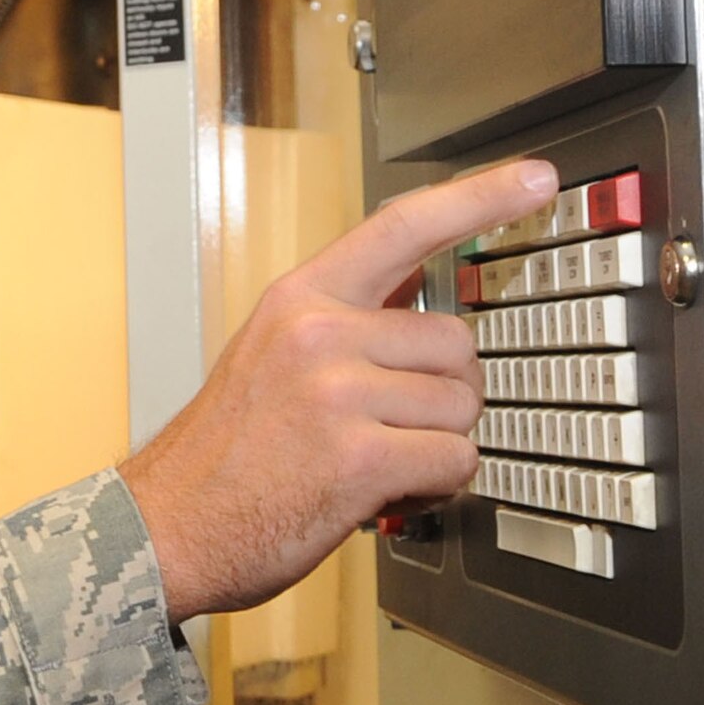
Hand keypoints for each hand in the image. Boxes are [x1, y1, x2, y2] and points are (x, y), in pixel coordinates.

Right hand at [120, 159, 557, 623]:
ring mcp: (338, 393)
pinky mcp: (360, 456)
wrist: (168, 526)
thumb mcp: (268, 356)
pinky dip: (435, 487)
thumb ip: (341, 323)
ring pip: (462, 406)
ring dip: (436, 444)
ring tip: (376, 461)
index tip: (535, 178)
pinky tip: (385, 492)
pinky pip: (455, 460)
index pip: (401, 228)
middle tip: (390, 425)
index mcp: (298, 301)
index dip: (479, 199)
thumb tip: (417, 306)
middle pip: (456, 343)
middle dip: (443, 393)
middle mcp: (319, 334)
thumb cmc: (221, 453)